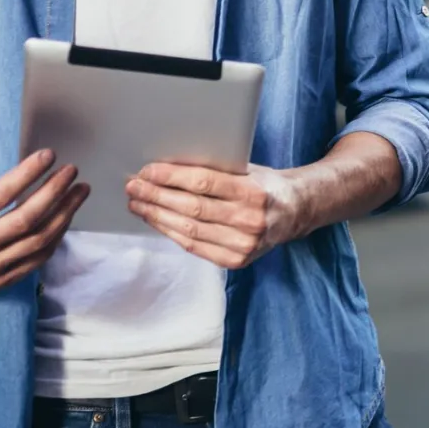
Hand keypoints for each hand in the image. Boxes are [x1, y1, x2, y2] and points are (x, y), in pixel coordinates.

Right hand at [0, 125, 90, 288]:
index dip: (26, 174)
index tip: (49, 155)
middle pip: (24, 220)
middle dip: (54, 193)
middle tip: (72, 171)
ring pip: (36, 242)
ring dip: (64, 214)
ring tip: (80, 190)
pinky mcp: (0, 280)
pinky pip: (37, 260)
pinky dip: (56, 237)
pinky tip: (67, 215)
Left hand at [126, 163, 306, 268]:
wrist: (294, 213)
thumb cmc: (264, 186)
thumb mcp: (247, 170)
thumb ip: (217, 170)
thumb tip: (169, 166)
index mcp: (254, 192)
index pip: (204, 183)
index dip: (171, 177)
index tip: (147, 171)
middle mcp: (250, 220)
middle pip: (192, 207)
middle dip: (156, 196)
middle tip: (134, 187)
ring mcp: (243, 244)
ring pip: (189, 229)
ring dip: (158, 216)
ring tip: (138, 204)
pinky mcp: (236, 260)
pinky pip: (194, 246)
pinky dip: (171, 233)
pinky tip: (157, 221)